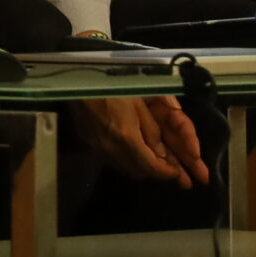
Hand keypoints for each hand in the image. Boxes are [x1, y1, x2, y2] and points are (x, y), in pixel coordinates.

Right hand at [71, 95, 209, 186]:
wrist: (77, 83)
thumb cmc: (113, 87)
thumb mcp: (139, 103)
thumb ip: (152, 130)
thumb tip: (162, 154)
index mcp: (128, 138)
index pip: (153, 167)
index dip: (168, 173)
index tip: (178, 173)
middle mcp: (113, 150)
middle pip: (140, 173)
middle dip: (156, 173)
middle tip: (169, 168)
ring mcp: (99, 150)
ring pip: (126, 170)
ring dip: (142, 168)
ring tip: (153, 162)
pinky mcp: (90, 146)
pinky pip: (114, 162)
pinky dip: (127, 161)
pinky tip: (131, 152)